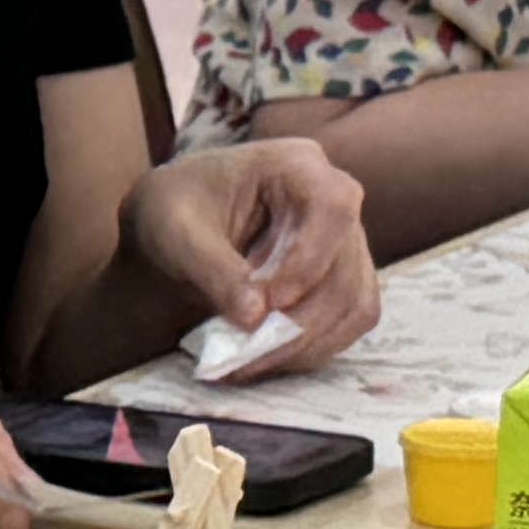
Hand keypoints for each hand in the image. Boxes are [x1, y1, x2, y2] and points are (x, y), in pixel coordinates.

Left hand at [122, 135, 377, 365]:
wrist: (175, 224)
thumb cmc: (174, 211)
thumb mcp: (176, 234)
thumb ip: (213, 270)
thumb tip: (254, 317)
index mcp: (297, 165)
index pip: (332, 208)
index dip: (309, 261)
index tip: (269, 302)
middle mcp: (335, 198)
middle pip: (346, 267)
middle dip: (300, 321)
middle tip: (246, 355)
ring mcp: (345, 241)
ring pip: (355, 302)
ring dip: (307, 343)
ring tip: (248, 363)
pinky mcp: (343, 278)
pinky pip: (350, 320)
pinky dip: (314, 347)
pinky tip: (266, 358)